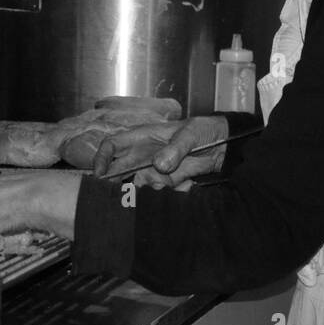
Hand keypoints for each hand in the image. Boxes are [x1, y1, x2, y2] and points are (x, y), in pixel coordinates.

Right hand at [91, 115, 228, 190]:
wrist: (224, 145)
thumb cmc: (204, 130)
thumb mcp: (191, 134)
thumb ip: (175, 149)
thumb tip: (158, 165)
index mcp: (142, 137)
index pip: (112, 146)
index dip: (101, 159)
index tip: (99, 175)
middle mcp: (144, 154)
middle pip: (121, 171)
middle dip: (120, 183)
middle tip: (127, 194)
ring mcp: (155, 170)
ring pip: (142, 185)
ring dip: (154, 188)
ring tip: (176, 181)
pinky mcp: (168, 181)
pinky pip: (161, 191)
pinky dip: (172, 191)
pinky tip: (188, 183)